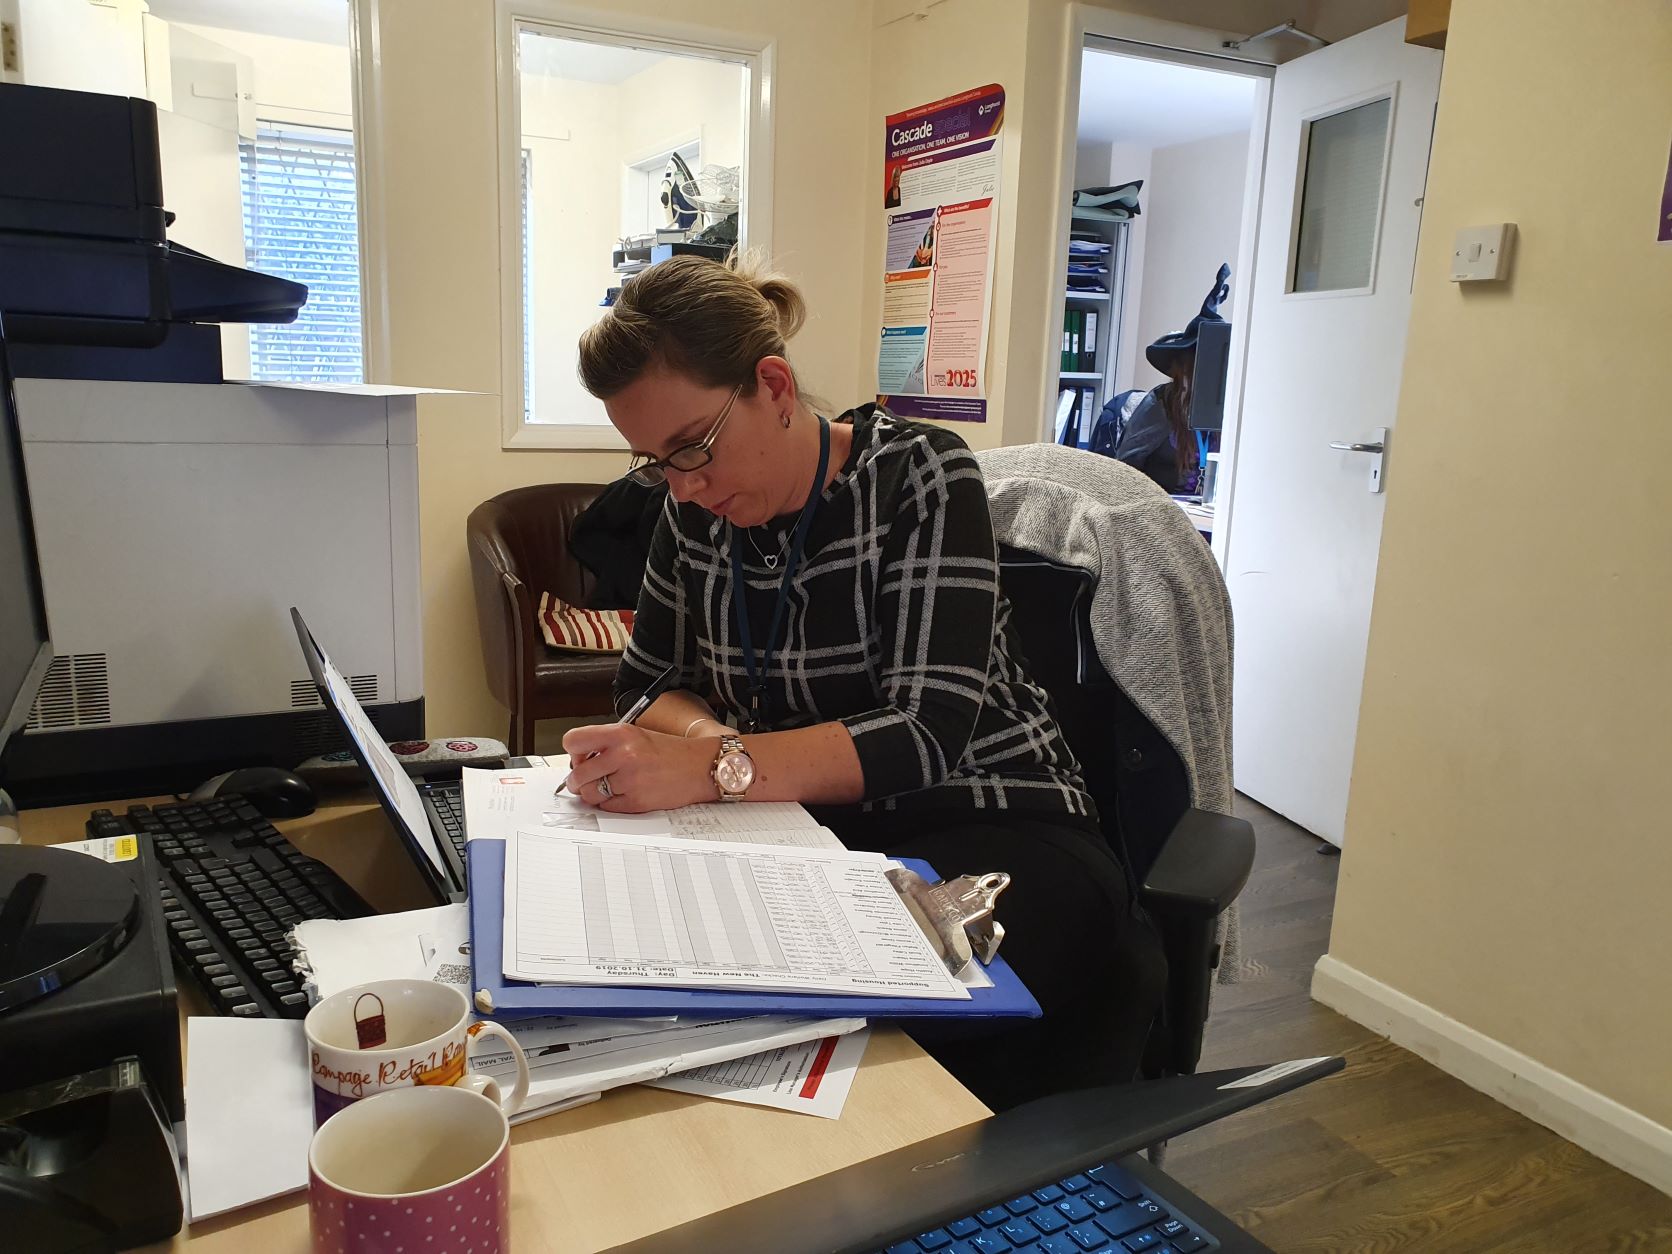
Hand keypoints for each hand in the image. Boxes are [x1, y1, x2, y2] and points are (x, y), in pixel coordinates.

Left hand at [561, 724, 718, 812]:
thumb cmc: (668, 752)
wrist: (699, 767)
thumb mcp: (635, 734)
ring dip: (593, 794)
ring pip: (589, 794)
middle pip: (577, 774)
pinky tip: (623, 794)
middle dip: (578, 780)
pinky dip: (609, 804)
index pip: (573, 741)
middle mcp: (623, 755)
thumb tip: (577, 763)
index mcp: (621, 734)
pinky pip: (606, 807)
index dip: (573, 752)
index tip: (581, 757)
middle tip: (587, 779)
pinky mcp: (636, 801)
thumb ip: (605, 744)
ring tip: (609, 787)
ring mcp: (630, 780)